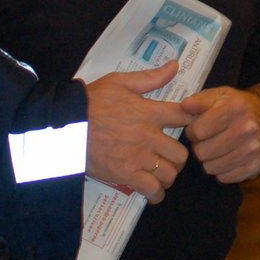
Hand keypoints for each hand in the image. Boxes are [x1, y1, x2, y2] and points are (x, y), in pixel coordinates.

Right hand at [83, 60, 189, 202]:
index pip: (185, 118)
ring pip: (170, 174)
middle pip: (181, 153)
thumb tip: (175, 65)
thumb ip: (151, 77)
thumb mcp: (120, 82)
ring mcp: (138, 158)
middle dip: (179, 157)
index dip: (193, 123)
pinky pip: (152, 190)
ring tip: (162, 172)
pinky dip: (156, 193)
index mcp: (150, 112)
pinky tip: (153, 190)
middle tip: (171, 157)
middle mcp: (148, 137)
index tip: (189, 128)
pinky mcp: (126, 175)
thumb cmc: (92, 101)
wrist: (67, 125)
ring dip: (169, 175)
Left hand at [181, 86, 259, 182]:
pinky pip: (224, 178)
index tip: (197, 128)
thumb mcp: (217, 95)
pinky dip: (221, 171)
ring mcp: (254, 149)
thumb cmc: (235, 107)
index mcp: (235, 108)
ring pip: (211, 168)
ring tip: (215, 149)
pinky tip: (226, 158)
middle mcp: (247, 129)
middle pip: (202, 152)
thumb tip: (185, 106)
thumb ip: (198, 100)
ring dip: (209, 160)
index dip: (192, 131)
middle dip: (199, 147)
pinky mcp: (258, 165)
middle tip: (207, 140)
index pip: (197, 131)